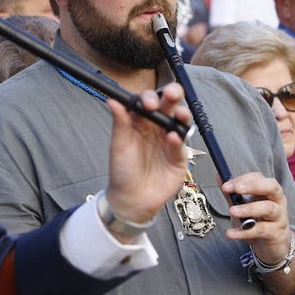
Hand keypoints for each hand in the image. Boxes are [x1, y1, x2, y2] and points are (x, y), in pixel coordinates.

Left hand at [104, 84, 191, 228]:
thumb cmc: (123, 171)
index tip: (148, 102)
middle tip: (172, 94)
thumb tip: (112, 99)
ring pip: (181, 120)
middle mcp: (157, 127)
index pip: (149, 100)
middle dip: (173, 95)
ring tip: (179, 114)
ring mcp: (170, 140)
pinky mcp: (179, 156)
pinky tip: (173, 138)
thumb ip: (120, 121)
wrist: (132, 200)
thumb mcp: (119, 144)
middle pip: (169, 105)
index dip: (150, 98)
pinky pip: (182, 144)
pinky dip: (178, 140)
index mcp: (140, 121)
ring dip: (182, 114)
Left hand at [223, 172, 294, 294]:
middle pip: (271, 187)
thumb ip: (233, 194)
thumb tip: (219, 177)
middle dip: (253, 186)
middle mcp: (278, 201)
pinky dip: (244, 232)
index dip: (243, 179)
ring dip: (249, 209)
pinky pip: (261, 230)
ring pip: (268, 208)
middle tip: (237, 190)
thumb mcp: (245, 206)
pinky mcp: (276, 233)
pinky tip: (231, 233)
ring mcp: (279, 217)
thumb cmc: (259, 221)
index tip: (226, 185)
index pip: (259, 178)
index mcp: (269, 190)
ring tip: (232, 211)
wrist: (273, 246)